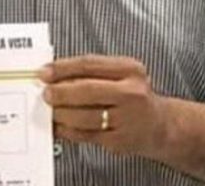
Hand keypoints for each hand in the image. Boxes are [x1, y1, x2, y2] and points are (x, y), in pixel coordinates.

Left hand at [39, 55, 168, 157]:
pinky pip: (86, 135)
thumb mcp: (123, 75)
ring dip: (62, 113)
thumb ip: (94, 72)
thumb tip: (57, 75)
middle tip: (46, 94)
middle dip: (61, 92)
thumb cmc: (135, 97)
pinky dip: (68, 131)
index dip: (63, 68)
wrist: (160, 125)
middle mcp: (131, 92)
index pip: (89, 64)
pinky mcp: (119, 139)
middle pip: (87, 90)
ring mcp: (126, 118)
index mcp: (130, 69)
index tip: (45, 72)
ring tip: (51, 111)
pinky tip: (60, 127)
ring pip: (85, 116)